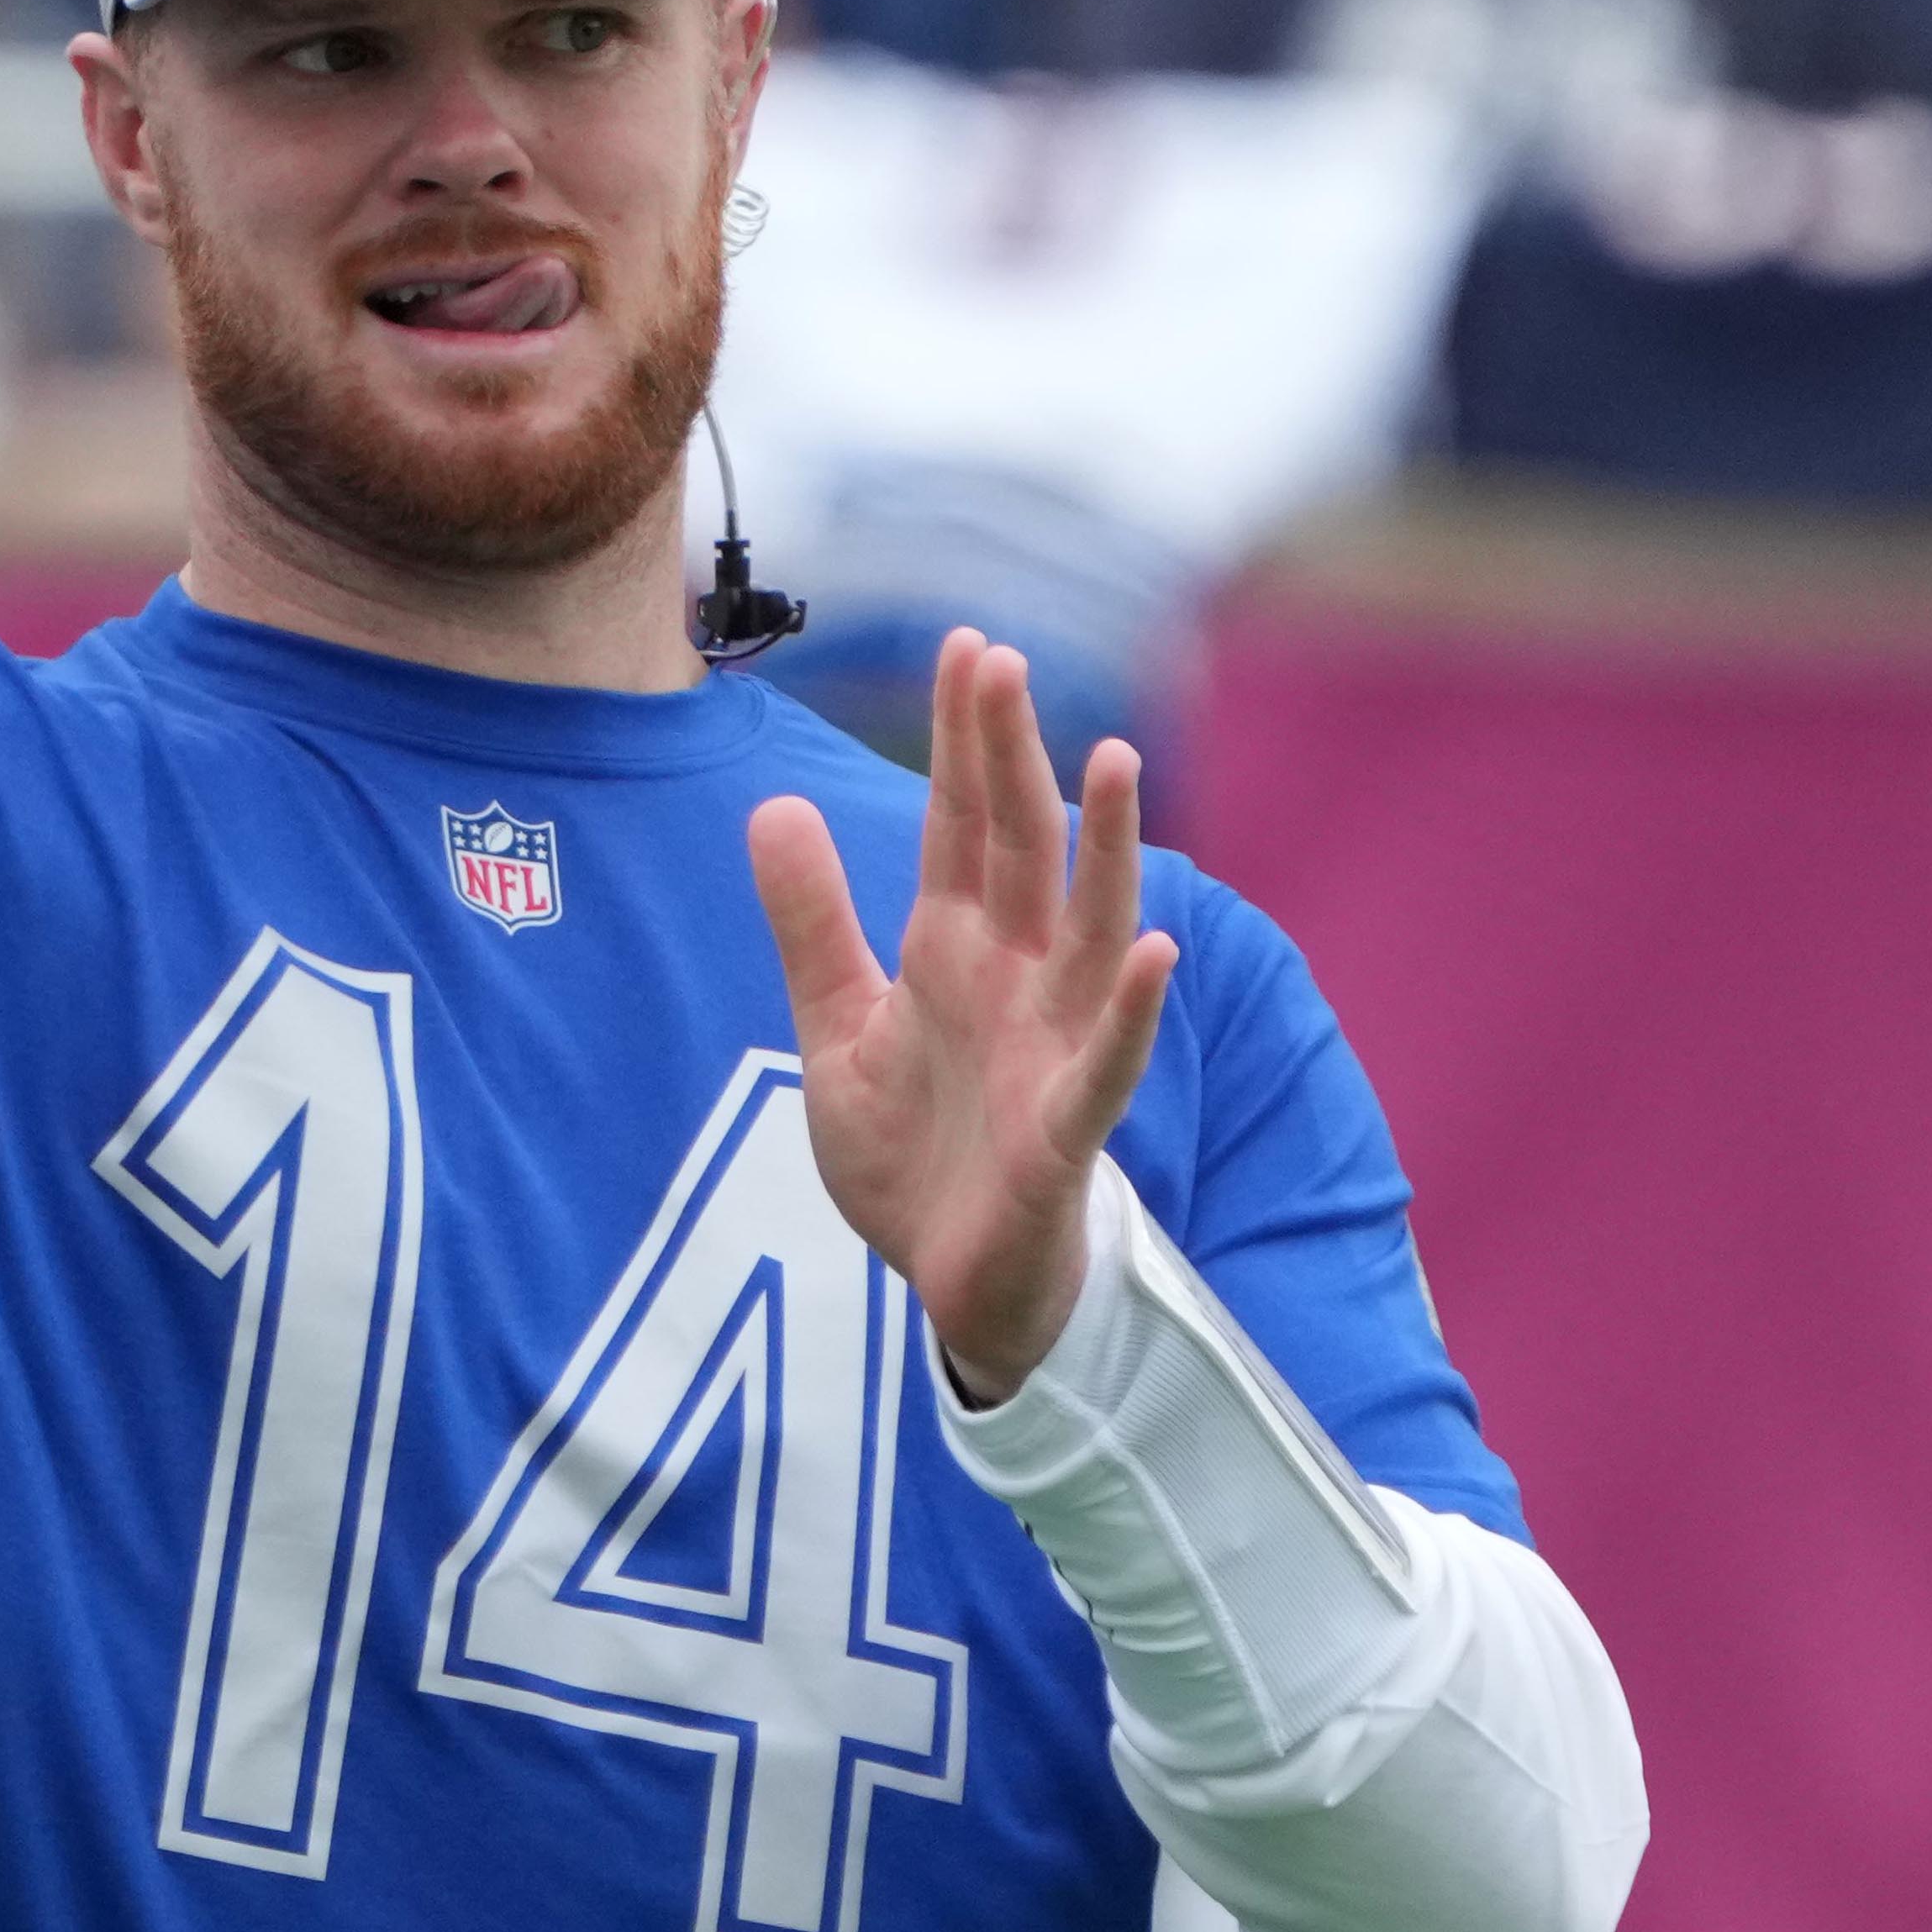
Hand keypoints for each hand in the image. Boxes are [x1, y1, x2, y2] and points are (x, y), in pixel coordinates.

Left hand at [745, 629, 1174, 1401]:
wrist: (948, 1284)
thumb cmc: (911, 1154)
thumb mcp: (836, 1029)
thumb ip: (811, 923)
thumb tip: (775, 804)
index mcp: (955, 951)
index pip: (961, 824)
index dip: (962, 741)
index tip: (969, 647)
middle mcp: (1016, 981)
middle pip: (1021, 851)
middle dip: (1014, 760)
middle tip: (1003, 661)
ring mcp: (1050, 1048)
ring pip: (1091, 932)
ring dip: (1106, 852)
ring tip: (1113, 762)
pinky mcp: (1066, 1130)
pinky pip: (1109, 1062)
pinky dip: (1133, 1010)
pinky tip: (1156, 951)